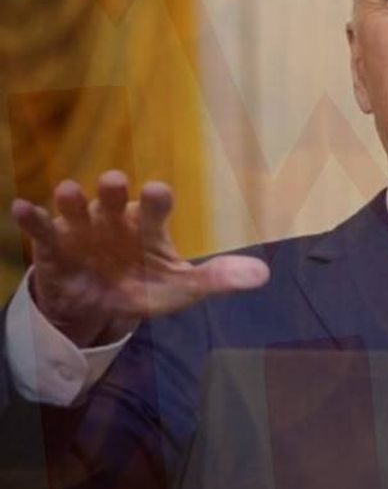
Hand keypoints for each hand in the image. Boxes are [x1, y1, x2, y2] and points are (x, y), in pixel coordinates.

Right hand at [10, 170, 268, 347]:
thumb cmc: (146, 285)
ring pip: (77, 207)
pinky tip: (22, 207)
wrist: (101, 306)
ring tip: (68, 191)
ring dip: (72, 200)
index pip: (156, 206)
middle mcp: (116, 218)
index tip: (158, 192)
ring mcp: (83, 229)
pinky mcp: (54, 245)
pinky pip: (42, 229)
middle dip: (113, 190)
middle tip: (114, 182)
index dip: (157, 199)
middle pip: (114, 198)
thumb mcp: (182, 288)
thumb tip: (263, 276)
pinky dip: (33, 219)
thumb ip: (217, 280)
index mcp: (149, 225)